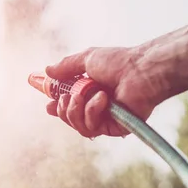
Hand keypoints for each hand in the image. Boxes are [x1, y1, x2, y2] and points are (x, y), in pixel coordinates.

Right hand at [45, 47, 166, 137]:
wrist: (140, 71)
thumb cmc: (118, 62)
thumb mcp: (86, 59)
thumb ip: (66, 66)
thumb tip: (47, 70)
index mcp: (91, 92)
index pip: (69, 105)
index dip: (57, 107)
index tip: (48, 105)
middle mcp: (98, 107)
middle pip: (70, 119)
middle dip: (63, 109)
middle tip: (66, 97)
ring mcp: (106, 119)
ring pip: (78, 126)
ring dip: (75, 110)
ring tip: (83, 96)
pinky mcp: (114, 128)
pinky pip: (91, 127)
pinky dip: (92, 111)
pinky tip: (102, 98)